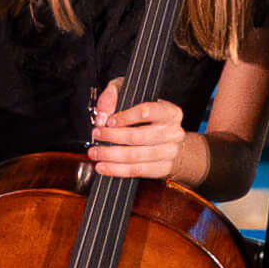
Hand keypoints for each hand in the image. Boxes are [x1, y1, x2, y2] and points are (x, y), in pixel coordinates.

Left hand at [85, 93, 206, 188]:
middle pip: (140, 136)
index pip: (147, 112)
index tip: (108, 121)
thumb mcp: (131, 97)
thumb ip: (113, 97)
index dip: (125, 117)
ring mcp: (170, 152)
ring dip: (111, 155)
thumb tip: (102, 114)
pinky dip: (117, 170)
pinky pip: (137, 171)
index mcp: (170, 112)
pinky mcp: (163, 168)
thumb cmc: (147, 116)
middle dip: (113, 137)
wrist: (167, 140)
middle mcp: (174, 132)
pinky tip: (103, 167)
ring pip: (137, 156)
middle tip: (96, 135)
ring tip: (94, 153)